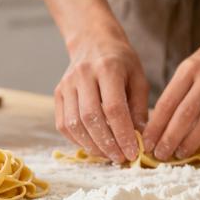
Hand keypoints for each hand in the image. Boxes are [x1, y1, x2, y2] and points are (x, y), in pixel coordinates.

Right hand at [55, 32, 148, 162]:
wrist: (93, 41)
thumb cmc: (121, 61)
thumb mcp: (138, 77)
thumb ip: (139, 106)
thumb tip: (141, 137)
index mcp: (108, 68)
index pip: (114, 108)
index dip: (123, 134)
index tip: (133, 152)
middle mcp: (83, 75)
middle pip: (91, 118)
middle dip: (107, 143)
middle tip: (121, 158)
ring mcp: (67, 84)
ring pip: (74, 123)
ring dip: (92, 145)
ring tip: (109, 155)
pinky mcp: (58, 93)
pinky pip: (63, 123)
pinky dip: (77, 140)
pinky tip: (93, 146)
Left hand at [141, 23, 199, 160]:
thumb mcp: (191, 65)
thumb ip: (179, 90)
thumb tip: (161, 124)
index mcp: (189, 68)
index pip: (168, 102)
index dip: (156, 126)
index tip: (147, 143)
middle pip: (185, 114)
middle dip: (170, 138)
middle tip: (160, 155)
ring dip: (191, 142)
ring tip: (180, 153)